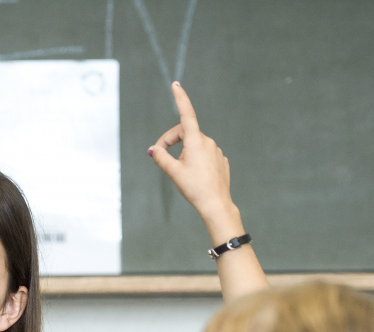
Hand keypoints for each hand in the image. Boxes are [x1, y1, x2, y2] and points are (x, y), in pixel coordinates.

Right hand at [148, 82, 240, 242]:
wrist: (216, 204)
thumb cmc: (194, 188)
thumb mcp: (173, 172)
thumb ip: (161, 158)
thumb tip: (153, 149)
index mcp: (195, 141)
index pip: (186, 114)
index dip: (180, 98)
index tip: (176, 85)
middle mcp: (208, 141)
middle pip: (184, 133)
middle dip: (170, 142)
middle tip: (160, 157)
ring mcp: (216, 150)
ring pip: (194, 145)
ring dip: (183, 153)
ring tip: (181, 173)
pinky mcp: (220, 160)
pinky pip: (204, 155)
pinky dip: (194, 160)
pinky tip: (194, 176)